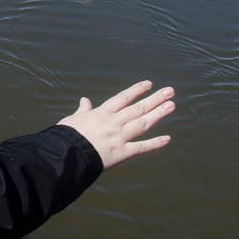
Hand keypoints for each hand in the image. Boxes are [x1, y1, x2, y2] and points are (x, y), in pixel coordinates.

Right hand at [57, 81, 174, 168]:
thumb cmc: (66, 136)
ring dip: (158, 114)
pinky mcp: (121, 153)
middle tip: (170, 91)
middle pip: (138, 108)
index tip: (149, 84)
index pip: (123, 98)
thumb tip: (84, 100)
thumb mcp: (73, 119)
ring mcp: (119, 137)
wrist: (66, 154)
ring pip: (142, 123)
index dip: (137, 90)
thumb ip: (83, 110)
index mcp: (102, 113)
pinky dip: (154, 144)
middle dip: (155, 99)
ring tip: (171, 105)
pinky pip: (141, 147)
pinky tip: (167, 139)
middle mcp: (113, 122)